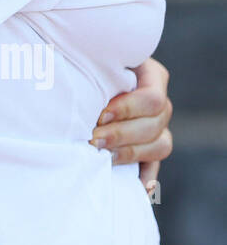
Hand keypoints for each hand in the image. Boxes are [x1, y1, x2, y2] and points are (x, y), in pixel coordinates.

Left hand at [90, 56, 171, 192]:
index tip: (100, 115)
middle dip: (121, 135)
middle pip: (154, 125)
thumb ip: (98, 67)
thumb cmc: (87, 59)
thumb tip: (83, 89)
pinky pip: (154, 166)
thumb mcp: (96, 56)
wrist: (85, 67)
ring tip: (101, 156)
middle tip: (92, 138)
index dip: (128, 109)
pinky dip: (145, 179)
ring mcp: (158, 127)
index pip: (152, 98)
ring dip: (128, 154)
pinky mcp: (149, 148)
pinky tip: (134, 188)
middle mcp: (159, 103)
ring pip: (160, 146)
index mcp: (151, 75)